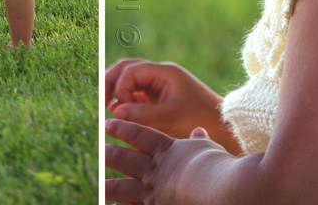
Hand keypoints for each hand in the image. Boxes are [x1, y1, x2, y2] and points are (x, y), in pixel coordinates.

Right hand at [105, 59, 226, 142]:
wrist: (222, 128)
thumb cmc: (200, 120)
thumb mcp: (170, 118)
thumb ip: (141, 113)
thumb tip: (115, 110)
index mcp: (164, 72)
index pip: (132, 71)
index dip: (121, 87)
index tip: (119, 108)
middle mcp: (159, 75)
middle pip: (127, 68)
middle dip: (110, 81)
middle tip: (99, 99)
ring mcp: (158, 85)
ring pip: (129, 79)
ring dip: (116, 89)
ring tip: (105, 106)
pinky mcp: (158, 98)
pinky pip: (135, 93)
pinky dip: (124, 100)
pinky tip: (118, 113)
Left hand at [106, 119, 229, 204]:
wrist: (219, 190)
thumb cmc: (219, 167)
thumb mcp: (210, 150)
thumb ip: (201, 142)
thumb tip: (198, 131)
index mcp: (168, 152)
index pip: (140, 136)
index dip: (123, 129)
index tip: (108, 123)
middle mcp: (156, 171)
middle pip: (125, 160)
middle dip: (110, 154)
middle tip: (98, 149)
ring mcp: (153, 194)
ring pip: (123, 189)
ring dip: (109, 187)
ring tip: (99, 186)